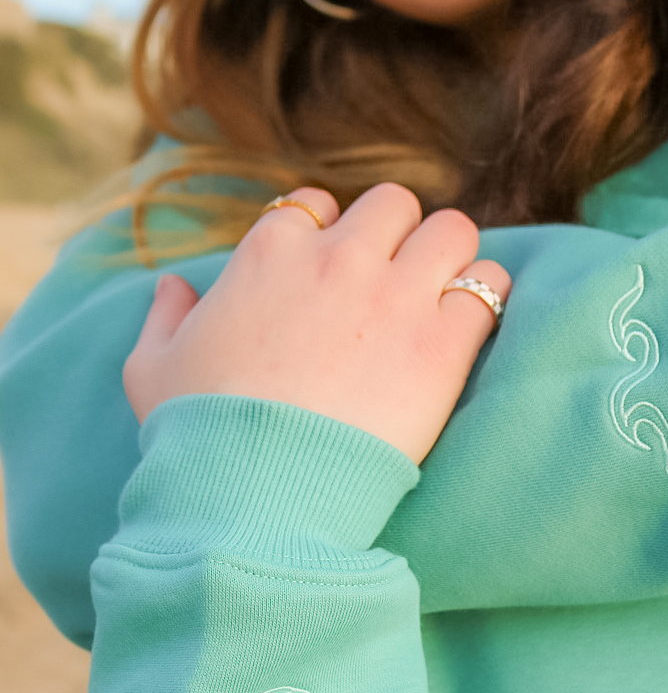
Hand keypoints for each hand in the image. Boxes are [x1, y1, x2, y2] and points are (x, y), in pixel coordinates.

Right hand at [123, 185, 510, 464]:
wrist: (260, 488)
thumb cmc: (200, 435)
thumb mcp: (152, 369)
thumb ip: (165, 318)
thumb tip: (173, 288)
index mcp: (270, 252)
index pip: (319, 205)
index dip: (335, 237)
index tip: (341, 277)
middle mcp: (337, 257)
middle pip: (395, 205)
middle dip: (402, 239)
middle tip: (403, 288)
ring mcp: (395, 295)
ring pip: (452, 231)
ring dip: (454, 258)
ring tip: (448, 300)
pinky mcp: (441, 342)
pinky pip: (489, 287)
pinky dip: (488, 299)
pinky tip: (473, 330)